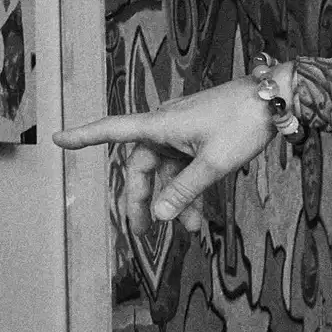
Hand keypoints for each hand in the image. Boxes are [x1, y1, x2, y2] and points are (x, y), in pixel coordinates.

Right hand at [55, 64, 294, 236]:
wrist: (275, 98)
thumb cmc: (243, 122)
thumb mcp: (213, 163)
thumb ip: (184, 190)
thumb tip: (158, 216)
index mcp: (161, 125)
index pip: (112, 131)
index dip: (83, 137)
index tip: (57, 140)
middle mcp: (166, 127)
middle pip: (142, 166)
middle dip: (142, 200)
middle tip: (142, 233)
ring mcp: (183, 133)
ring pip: (167, 172)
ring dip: (173, 201)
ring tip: (188, 230)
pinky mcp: (200, 139)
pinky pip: (186, 168)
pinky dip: (190, 191)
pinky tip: (200, 217)